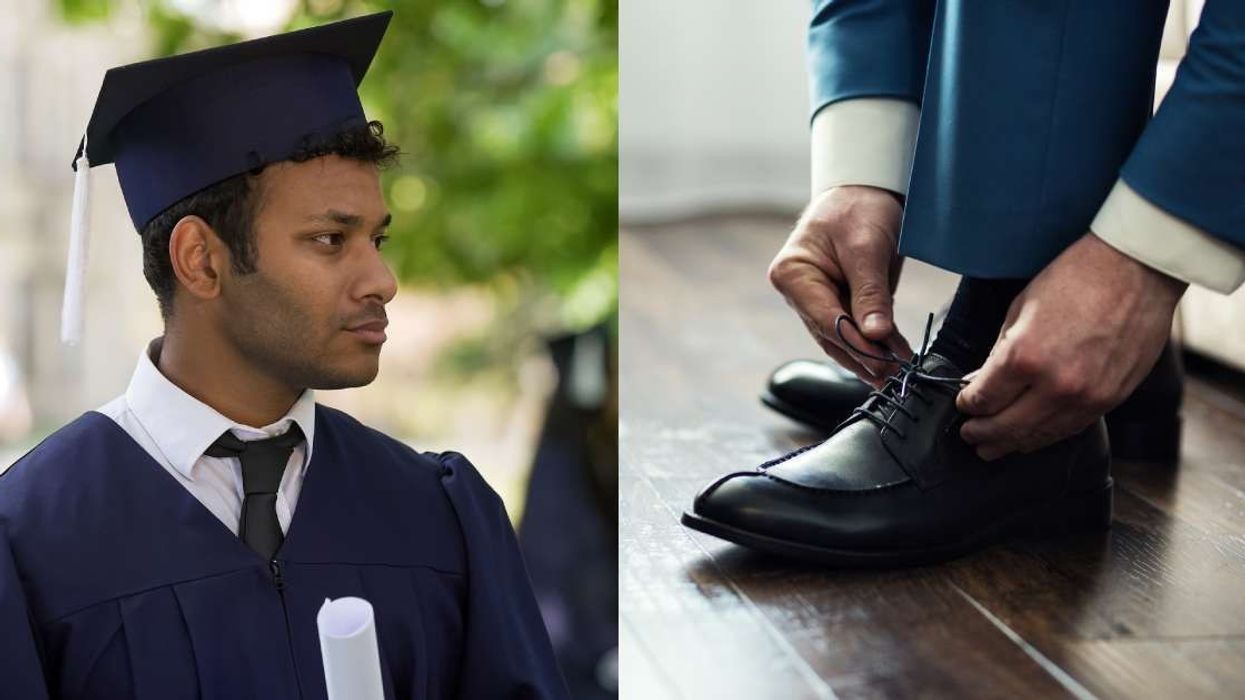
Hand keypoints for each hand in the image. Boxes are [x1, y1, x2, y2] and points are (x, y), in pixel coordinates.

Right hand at [768, 185, 912, 388]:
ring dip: (870, 357)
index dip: (856, 343)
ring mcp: (815, 299)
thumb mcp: (867, 247)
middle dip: (865, 356)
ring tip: (897, 374)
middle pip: (831, 334)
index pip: (825, 319)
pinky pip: (852, 330)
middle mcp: (798, 291)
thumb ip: (870, 293)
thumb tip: (876, 336)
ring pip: (841, 339)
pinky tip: (893, 358)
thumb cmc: (860, 207)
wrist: (866, 189)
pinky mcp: (836, 302)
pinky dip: (873, 345)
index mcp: (792, 274)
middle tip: (896, 376)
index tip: (886, 361)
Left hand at [955, 232, 1186, 459]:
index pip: (983, 399)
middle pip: (1007, 426)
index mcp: (1024, 358)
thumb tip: (981, 381)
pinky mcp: (1111, 400)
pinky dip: (1046, 436)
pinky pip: (1070, 429)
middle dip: (983, 434)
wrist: (1137, 268)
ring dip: (1013, 443)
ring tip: (994, 448)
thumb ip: (998, 352)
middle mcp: (1054, 386)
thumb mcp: (1020, 309)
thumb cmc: (1077, 278)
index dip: (967, 404)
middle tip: (970, 437)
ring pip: (1040, 436)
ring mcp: (1086, 398)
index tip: (963, 403)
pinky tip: (1031, 438)